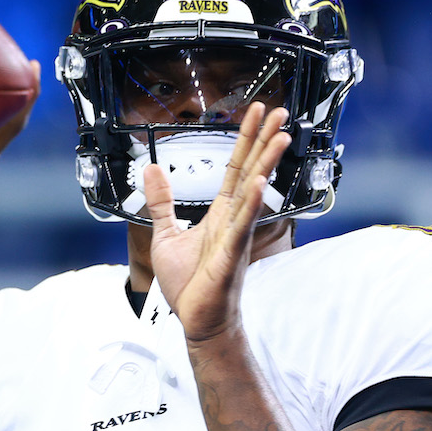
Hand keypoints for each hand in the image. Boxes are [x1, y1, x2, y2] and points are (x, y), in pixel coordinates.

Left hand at [143, 103, 290, 341]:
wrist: (196, 320)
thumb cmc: (188, 284)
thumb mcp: (165, 234)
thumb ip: (162, 201)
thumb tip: (150, 170)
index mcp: (220, 212)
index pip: (235, 167)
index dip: (245, 138)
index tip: (256, 112)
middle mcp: (233, 219)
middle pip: (251, 170)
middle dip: (265, 139)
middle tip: (281, 110)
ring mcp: (235, 236)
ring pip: (253, 193)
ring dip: (267, 164)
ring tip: (280, 137)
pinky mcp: (231, 255)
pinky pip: (242, 225)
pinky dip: (250, 204)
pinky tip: (258, 183)